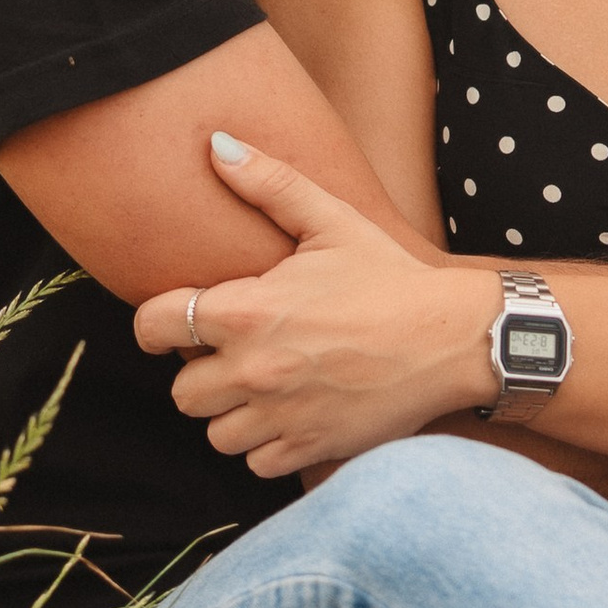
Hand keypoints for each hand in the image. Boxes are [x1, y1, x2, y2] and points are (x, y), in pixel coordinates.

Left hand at [135, 137, 497, 478]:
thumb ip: (269, 182)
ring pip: (215, 433)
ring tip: (266, 385)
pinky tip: (293, 412)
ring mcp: (281, 416)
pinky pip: (257, 462)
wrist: (453, 339)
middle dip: (202, 372)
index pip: (154, 326)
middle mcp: (253, 370)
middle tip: (237, 353)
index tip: (176, 321)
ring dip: (233, 413)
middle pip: (181, 392)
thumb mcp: (331, 220)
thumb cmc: (390, 276)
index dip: (157, 323)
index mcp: (247, 311)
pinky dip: (268, 444)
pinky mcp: (310, 449)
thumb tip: (216, 144)